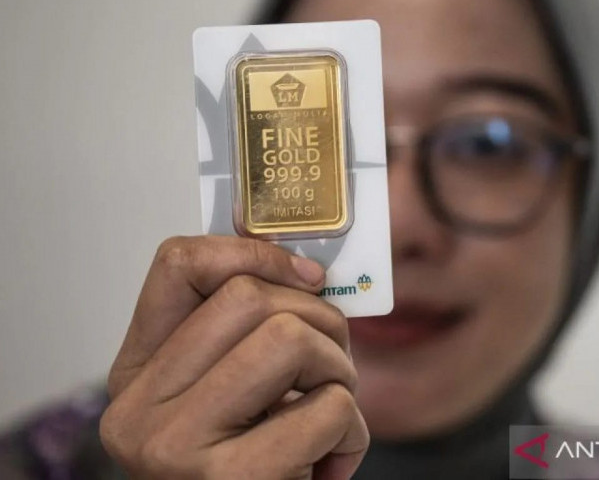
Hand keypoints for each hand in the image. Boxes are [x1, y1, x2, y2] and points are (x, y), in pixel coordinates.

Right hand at [100, 236, 367, 478]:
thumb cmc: (248, 468)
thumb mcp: (228, 396)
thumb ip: (246, 337)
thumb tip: (308, 271)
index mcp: (138, 373)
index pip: (177, 265)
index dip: (251, 250)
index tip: (307, 276)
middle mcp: (140, 407)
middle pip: (248, 296)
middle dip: (320, 319)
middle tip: (332, 362)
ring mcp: (176, 446)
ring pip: (288, 338)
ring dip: (339, 370)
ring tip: (334, 411)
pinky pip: (324, 407)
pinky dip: (352, 429)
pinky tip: (332, 463)